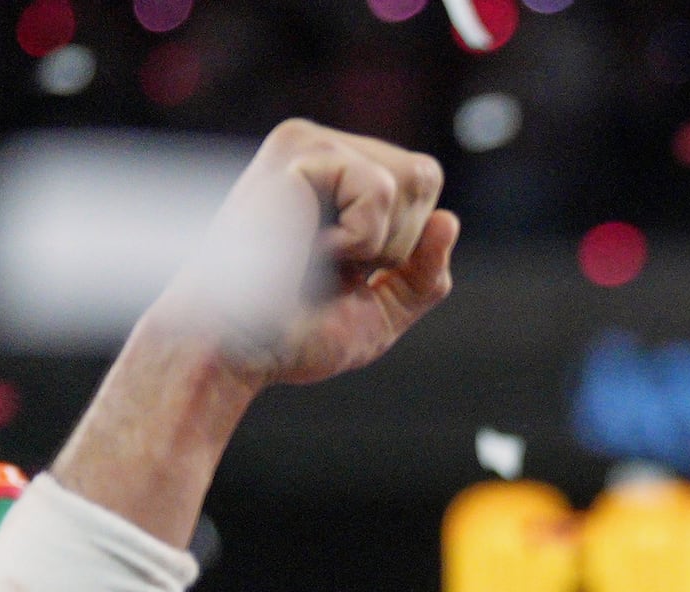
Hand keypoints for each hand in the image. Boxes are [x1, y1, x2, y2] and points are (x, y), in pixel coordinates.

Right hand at [155, 120, 457, 386]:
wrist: (239, 349)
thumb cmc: (294, 335)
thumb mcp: (382, 311)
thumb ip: (424, 275)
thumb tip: (450, 220)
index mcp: (337, 179)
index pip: (422, 186)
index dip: (405, 245)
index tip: (345, 272)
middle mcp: (322, 149)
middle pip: (425, 176)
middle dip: (398, 242)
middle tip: (333, 267)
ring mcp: (309, 143)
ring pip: (412, 180)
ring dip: (379, 243)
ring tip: (318, 257)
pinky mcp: (299, 149)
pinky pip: (381, 189)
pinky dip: (361, 237)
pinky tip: (311, 247)